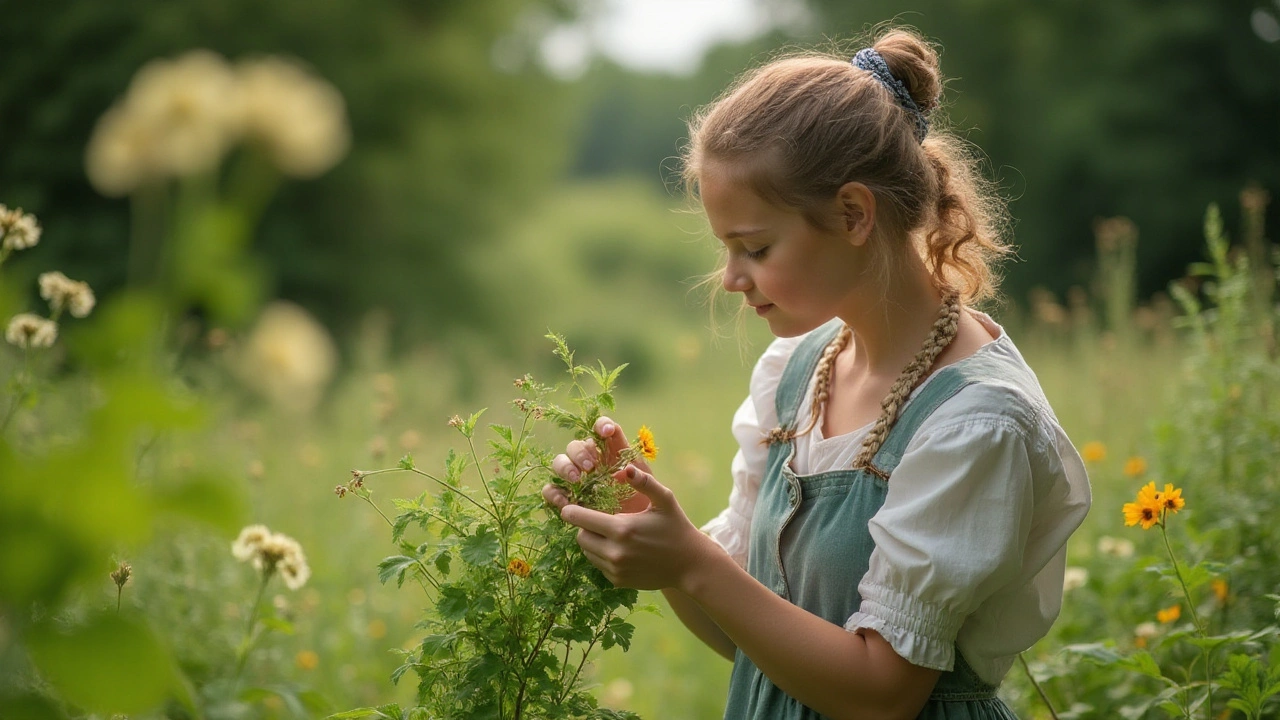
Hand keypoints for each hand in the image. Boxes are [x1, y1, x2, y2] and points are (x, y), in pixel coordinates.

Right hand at [543, 416, 650, 513]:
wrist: (639, 530)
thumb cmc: (645, 502)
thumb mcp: (648, 487)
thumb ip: (641, 475)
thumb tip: (625, 471)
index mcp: (609, 451)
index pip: (600, 428)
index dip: (601, 425)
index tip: (607, 432)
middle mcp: (589, 460)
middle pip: (575, 446)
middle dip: (580, 453)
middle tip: (589, 466)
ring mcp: (576, 478)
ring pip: (559, 463)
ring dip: (565, 467)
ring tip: (576, 480)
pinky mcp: (567, 497)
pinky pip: (551, 489)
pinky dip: (553, 493)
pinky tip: (565, 501)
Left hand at [557, 462, 710, 591]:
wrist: (690, 565)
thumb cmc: (676, 527)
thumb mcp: (664, 500)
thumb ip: (645, 482)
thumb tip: (625, 468)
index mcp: (622, 529)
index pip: (580, 519)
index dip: (570, 511)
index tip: (568, 507)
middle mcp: (615, 552)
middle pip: (580, 537)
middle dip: (584, 526)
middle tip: (599, 520)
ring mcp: (615, 569)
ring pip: (588, 552)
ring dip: (593, 542)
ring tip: (611, 534)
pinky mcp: (618, 581)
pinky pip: (599, 565)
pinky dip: (603, 556)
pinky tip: (620, 549)